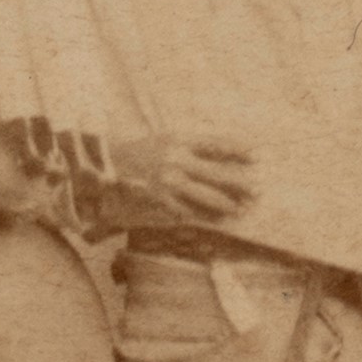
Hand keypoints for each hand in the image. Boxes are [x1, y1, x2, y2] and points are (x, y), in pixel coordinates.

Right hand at [110, 135, 257, 226]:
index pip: (216, 144)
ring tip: (241, 209)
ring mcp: (168, 182)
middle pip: (217, 173)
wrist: (104, 166)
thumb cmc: (137, 152)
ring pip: (206, 197)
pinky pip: (188, 211)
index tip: (256, 156)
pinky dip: (204, 217)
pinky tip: (216, 221)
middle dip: (240, 183)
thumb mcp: (163, 140)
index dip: (238, 150)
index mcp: (177, 139)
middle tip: (258, 190)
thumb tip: (220, 158)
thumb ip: (190, 147)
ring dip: (226, 204)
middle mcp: (176, 160)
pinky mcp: (160, 201)